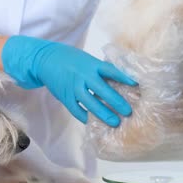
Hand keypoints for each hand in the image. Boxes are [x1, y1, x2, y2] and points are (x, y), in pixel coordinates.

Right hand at [1, 36, 135, 126]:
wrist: (46, 60)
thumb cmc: (72, 60)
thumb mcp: (88, 60)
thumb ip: (102, 70)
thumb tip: (122, 80)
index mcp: (92, 64)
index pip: (111, 71)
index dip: (124, 77)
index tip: (136, 84)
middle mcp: (83, 76)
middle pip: (102, 90)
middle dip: (116, 102)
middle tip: (128, 112)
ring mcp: (73, 87)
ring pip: (90, 103)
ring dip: (103, 113)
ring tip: (114, 122)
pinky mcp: (65, 97)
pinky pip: (77, 110)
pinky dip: (86, 117)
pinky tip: (95, 123)